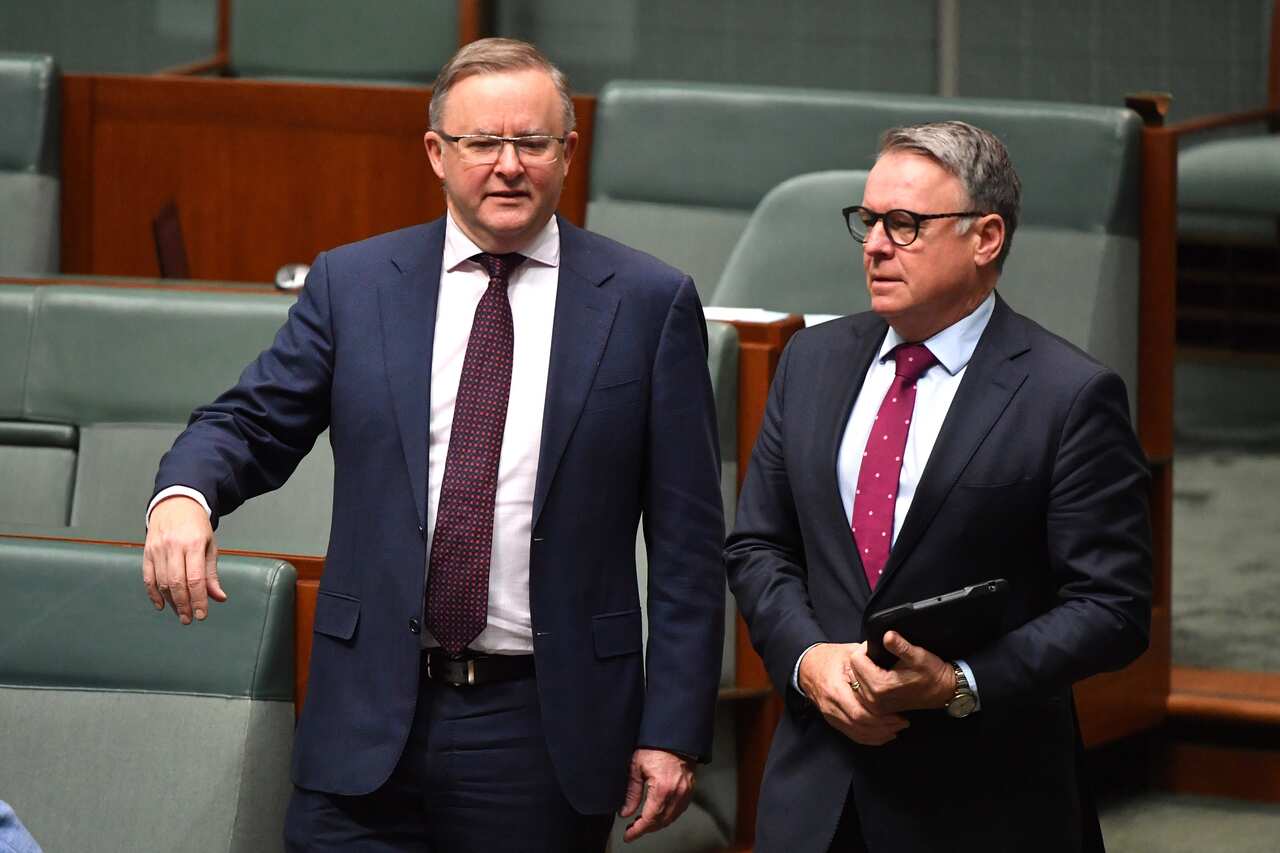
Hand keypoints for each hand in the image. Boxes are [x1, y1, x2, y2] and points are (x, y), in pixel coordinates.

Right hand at [142, 495, 224, 623]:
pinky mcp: (146, 552)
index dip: (199, 600)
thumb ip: (212, 574)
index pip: (196, 578)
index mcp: (193, 544)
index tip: (202, 615)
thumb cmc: (196, 525)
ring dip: (171, 602)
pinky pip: (148, 578)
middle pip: (177, 583)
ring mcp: (157, 549)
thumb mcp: (210, 546)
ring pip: (162, 582)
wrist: (175, 503)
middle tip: (190, 619)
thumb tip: (219, 597)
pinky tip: (162, 605)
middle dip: (184, 605)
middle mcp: (173, 546)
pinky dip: (153, 594)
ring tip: (181, 613)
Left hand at [618, 748, 694, 841]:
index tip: (628, 835)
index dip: (638, 830)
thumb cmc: (654, 747)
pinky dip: (668, 815)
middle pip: (661, 821)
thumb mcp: (636, 767)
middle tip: (633, 829)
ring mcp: (686, 792)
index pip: (650, 819)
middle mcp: (677, 793)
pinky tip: (659, 813)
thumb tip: (625, 812)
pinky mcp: (690, 788)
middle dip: (646, 828)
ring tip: (643, 822)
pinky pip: (679, 809)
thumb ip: (631, 793)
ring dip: (657, 823)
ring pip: (671, 818)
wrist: (674, 735)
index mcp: (662, 789)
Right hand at [798, 642, 908, 745]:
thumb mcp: (850, 653)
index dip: (881, 718)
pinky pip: (852, 734)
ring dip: (879, 735)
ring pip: (857, 734)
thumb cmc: (830, 658)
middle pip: (860, 726)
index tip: (899, 714)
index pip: (859, 712)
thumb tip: (891, 657)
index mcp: (835, 689)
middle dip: (884, 728)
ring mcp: (831, 715)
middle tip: (902, 723)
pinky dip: (869, 738)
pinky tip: (883, 735)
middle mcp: (831, 706)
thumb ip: (869, 658)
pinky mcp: (833, 720)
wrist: (808, 666)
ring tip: (896, 729)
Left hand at [847, 631, 953, 714]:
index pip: (855, 659)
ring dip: (863, 670)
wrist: (943, 691)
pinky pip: (861, 690)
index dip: (865, 648)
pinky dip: (865, 680)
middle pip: (853, 670)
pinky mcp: (879, 708)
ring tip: (878, 664)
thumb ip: (900, 646)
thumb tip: (888, 635)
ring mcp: (875, 706)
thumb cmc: (932, 673)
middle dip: (863, 659)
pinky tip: (878, 674)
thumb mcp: (917, 655)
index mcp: (880, 686)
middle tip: (879, 653)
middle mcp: (874, 699)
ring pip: (855, 680)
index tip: (879, 645)